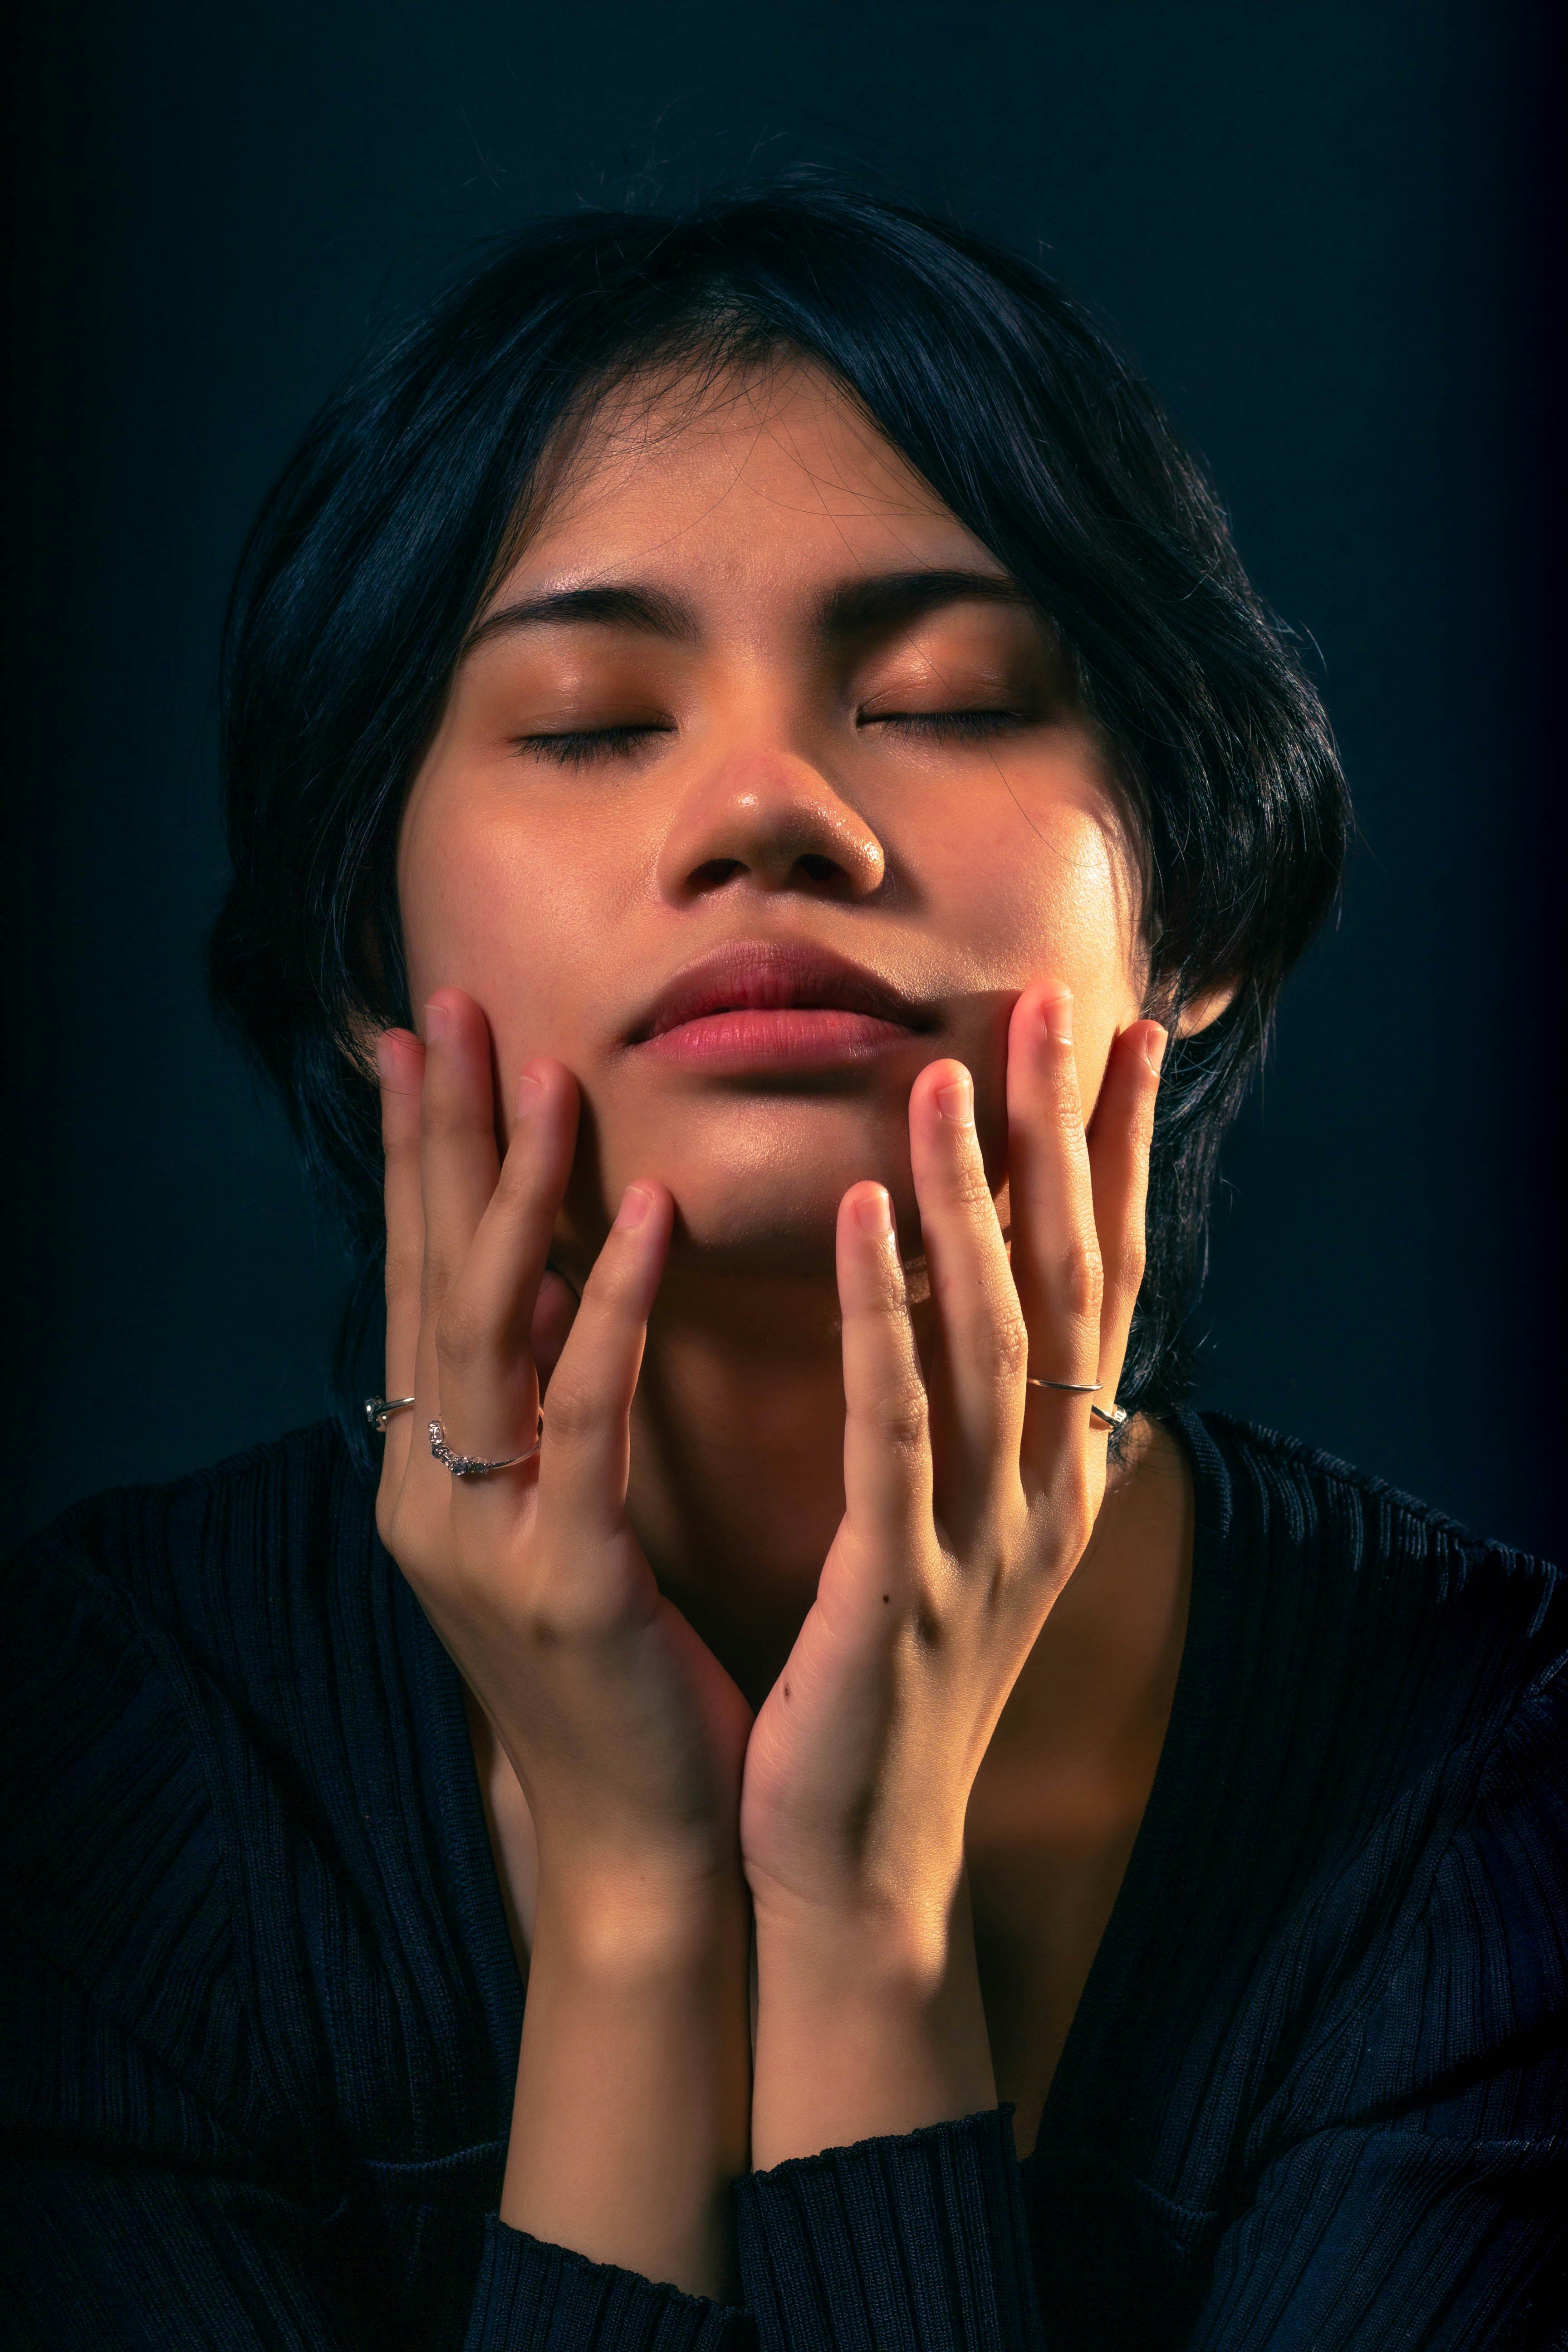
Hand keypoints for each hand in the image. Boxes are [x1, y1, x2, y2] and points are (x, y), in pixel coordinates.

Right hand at [374, 988, 752, 2291]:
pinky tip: (644, 1213)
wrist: (643, 1840)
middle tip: (446, 1009)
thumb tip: (563, 1274)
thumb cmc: (621, 1668)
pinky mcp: (568, 1583)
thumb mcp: (565, 1517)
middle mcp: (435, 1491)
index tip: (427, 1038)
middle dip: (438, 1139)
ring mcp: (488, 1538)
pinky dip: (610, 1308)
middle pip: (429, 1281)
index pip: (420, 1282)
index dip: (421, 1157)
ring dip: (513, 1194)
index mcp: (436, 1472)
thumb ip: (547, 1405)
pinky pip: (585, 1421)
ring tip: (543, 1076)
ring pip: (485, 1334)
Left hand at [740, 985, 1164, 2161]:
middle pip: (1066, 1287)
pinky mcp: (901, 1585)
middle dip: (1063, 1143)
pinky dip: (887, 1317)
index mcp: (1054, 1473)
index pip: (1097, 1284)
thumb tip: (976, 1293)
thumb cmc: (893, 1676)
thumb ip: (972, 1419)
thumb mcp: (955, 1533)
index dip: (1115, 1160)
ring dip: (972, 1200)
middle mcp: (1042, 1492)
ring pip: (989, 1339)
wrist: (859, 1855)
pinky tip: (868, 1214)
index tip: (1121, 1039)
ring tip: (947, 1077)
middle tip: (1053, 1009)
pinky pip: (897, 1427)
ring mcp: (981, 1540)